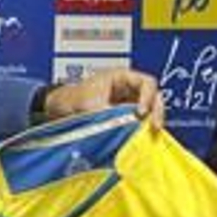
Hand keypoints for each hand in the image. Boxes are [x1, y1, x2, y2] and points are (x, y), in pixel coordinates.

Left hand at [44, 68, 164, 127]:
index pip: (146, 83)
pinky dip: (141, 130)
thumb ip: (110, 116)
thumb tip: (126, 126)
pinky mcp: (125, 118)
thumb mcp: (91, 106)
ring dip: (151, 122)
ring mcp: (128, 103)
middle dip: (157, 111)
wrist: (59, 109)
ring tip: (149, 135)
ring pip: (149, 111)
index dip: (147, 97)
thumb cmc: (72, 99)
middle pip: (154, 96)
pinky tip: (141, 139)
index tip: (140, 113)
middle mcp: (128, 89)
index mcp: (121, 77)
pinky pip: (139, 123)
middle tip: (155, 127)